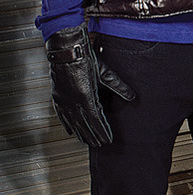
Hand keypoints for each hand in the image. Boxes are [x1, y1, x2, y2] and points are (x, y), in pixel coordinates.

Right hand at [45, 24, 135, 145]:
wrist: (66, 50)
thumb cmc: (86, 59)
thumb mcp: (105, 73)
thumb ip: (119, 86)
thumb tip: (133, 97)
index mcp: (86, 95)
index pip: (96, 119)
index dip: (102, 131)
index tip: (108, 140)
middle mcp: (72, 100)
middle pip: (83, 124)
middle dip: (92, 136)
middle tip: (100, 145)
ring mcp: (63, 99)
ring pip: (72, 122)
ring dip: (80, 133)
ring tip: (87, 142)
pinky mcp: (57, 96)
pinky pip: (61, 115)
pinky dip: (66, 124)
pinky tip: (70, 131)